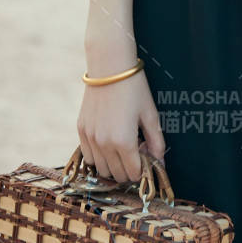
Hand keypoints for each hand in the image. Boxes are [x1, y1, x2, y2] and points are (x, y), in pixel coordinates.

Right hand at [77, 72, 165, 186]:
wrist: (109, 67)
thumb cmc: (134, 89)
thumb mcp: (150, 115)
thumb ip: (156, 141)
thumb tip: (160, 162)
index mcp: (124, 141)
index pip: (133, 173)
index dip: (142, 170)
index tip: (146, 159)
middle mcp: (104, 144)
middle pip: (117, 175)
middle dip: (129, 170)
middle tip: (137, 153)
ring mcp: (90, 138)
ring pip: (101, 169)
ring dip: (113, 166)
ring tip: (123, 148)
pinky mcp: (81, 130)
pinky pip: (88, 157)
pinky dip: (99, 157)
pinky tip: (108, 144)